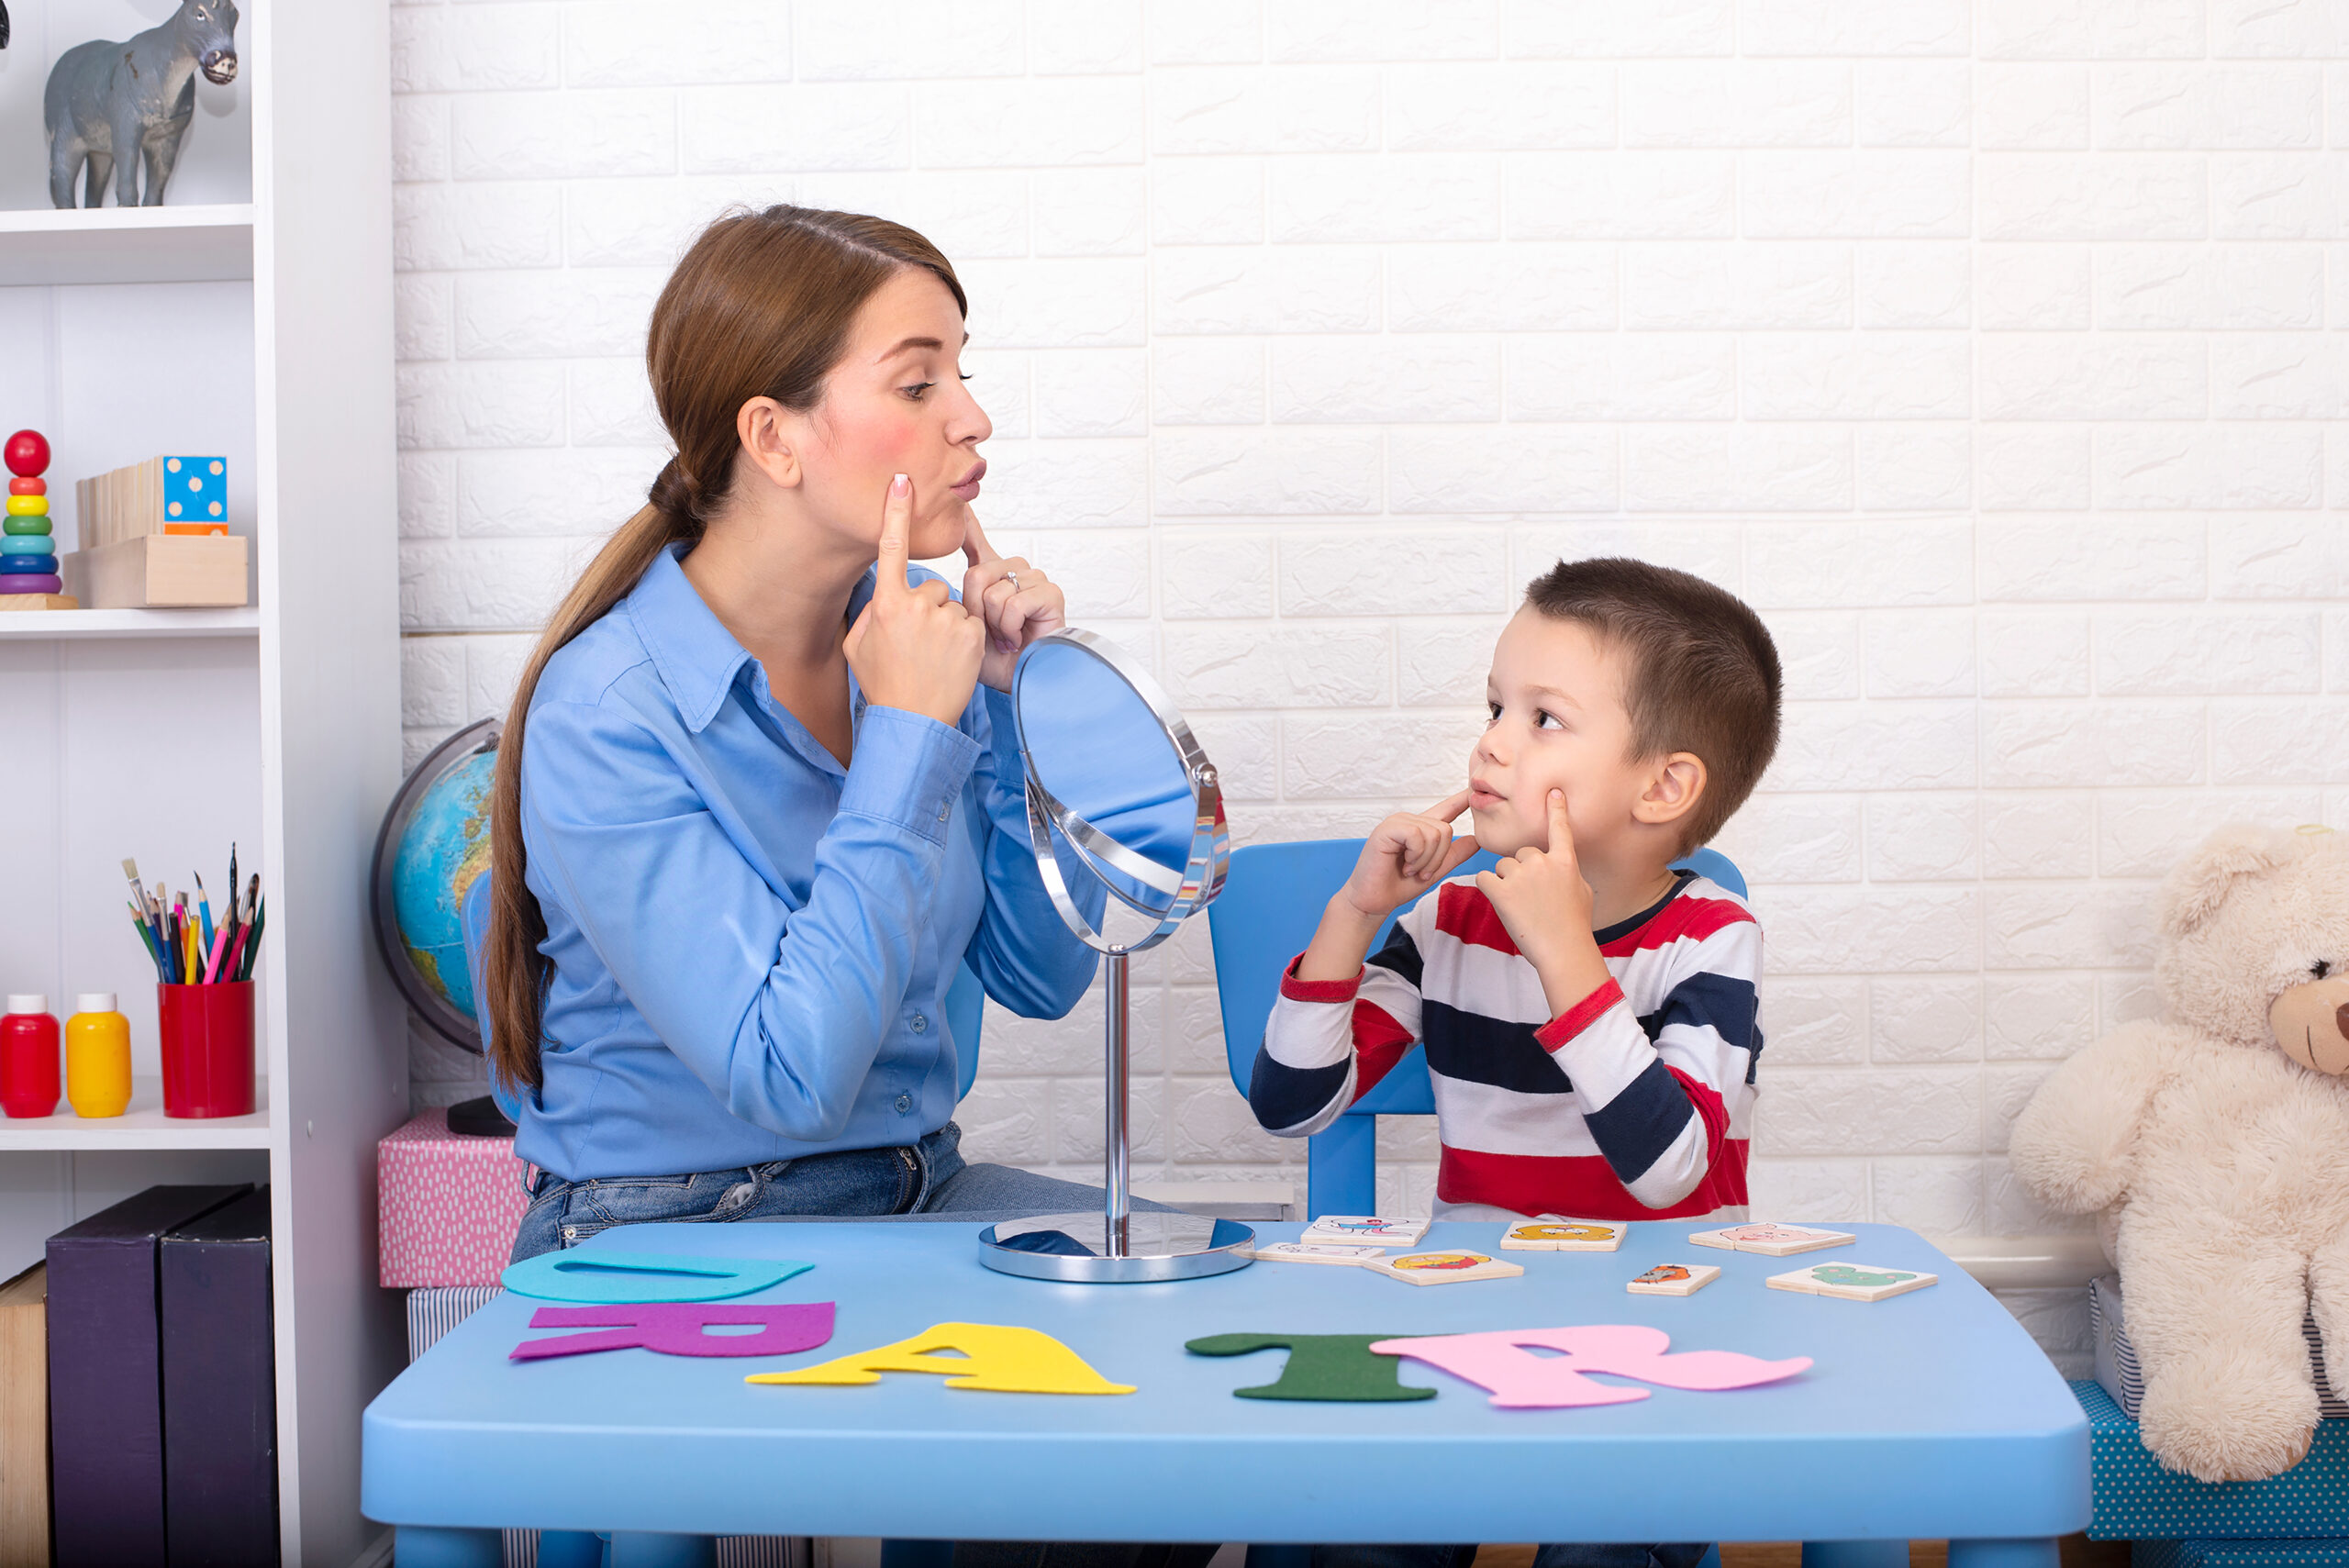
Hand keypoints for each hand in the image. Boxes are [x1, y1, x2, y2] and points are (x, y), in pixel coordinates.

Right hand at [844, 474, 984, 727]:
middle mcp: (916, 605)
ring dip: (947, 626)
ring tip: (935, 658)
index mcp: (885, 603)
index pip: (891, 548)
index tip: (902, 482)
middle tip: (919, 645)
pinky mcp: (972, 633)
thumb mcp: (857, 646)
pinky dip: (964, 639)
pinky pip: (970, 622)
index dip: (896, 513)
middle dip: (928, 609)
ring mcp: (947, 618)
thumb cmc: (883, 684)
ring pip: (952, 607)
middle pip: (930, 587)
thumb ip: (868, 612)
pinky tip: (951, 661)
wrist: (914, 721)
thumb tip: (883, 593)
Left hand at [960, 508, 1065, 691]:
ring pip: (995, 589)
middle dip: (976, 610)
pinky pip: (1015, 601)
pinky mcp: (1051, 594)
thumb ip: (948, 599)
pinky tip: (1018, 639)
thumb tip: (923, 580)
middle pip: (978, 573)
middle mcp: (1015, 573)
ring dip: (994, 623)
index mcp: (992, 577)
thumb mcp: (960, 627)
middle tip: (988, 633)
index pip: (976, 542)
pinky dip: (1011, 627)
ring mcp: (1035, 581)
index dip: (967, 524)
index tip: (959, 505)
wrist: (1020, 683)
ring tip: (1005, 638)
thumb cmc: (992, 661)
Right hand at [1339, 790, 1481, 920]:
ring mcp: (1398, 822)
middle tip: (1420, 872)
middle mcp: (1409, 821)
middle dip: (1438, 858)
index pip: (1446, 808)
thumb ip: (1454, 855)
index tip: (1474, 787)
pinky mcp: (1388, 829)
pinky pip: (1418, 836)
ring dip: (1426, 860)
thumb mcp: (1434, 870)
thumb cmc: (1398, 885)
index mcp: (1421, 829)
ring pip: (1434, 834)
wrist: (1373, 901)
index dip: (1461, 799)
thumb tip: (1477, 840)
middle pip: (1446, 829)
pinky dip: (1416, 856)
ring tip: (1410, 869)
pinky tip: (1404, 865)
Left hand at [1476, 790, 1602, 998]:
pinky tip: (1502, 904)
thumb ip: (1567, 872)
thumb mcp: (1581, 892)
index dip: (1556, 809)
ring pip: (1501, 865)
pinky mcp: (1502, 891)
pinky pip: (1484, 878)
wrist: (1564, 951)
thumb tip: (1560, 865)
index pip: (1560, 828)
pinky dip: (1488, 889)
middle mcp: (1543, 862)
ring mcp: (1521, 875)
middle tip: (1531, 897)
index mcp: (1565, 861)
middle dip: (1521, 870)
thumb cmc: (1575, 926)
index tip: (1552, 792)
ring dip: (1505, 881)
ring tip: (1520, 905)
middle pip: (1521, 853)